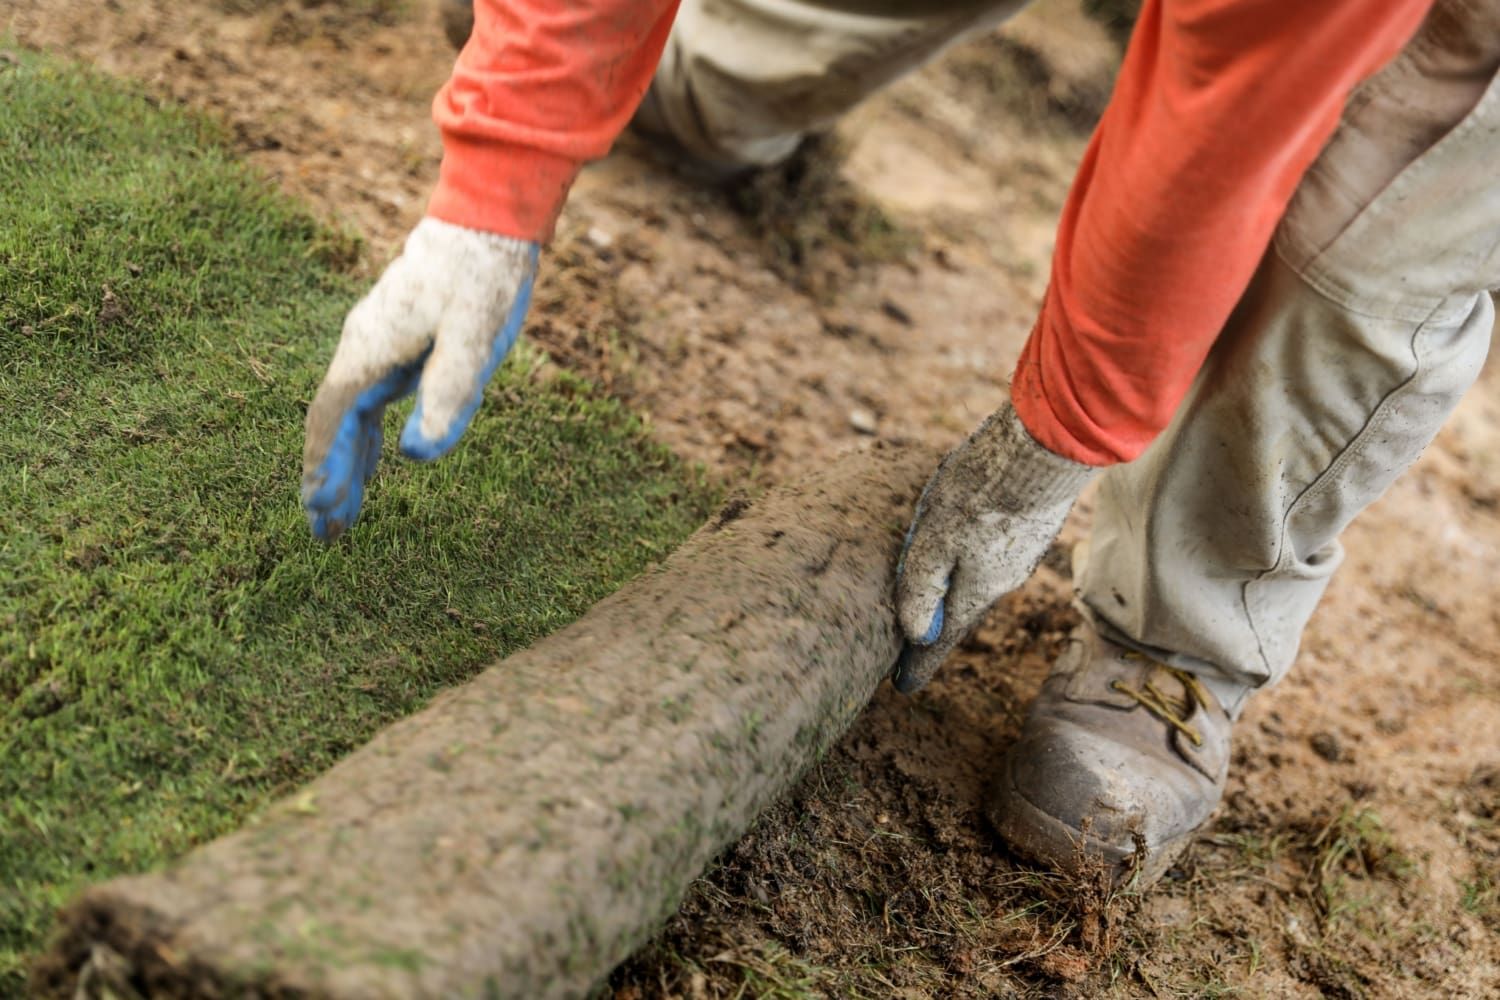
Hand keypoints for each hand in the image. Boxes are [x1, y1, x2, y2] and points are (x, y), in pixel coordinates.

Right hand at [301, 218, 537, 539]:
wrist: (487, 225)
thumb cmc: (482, 280)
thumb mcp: (474, 340)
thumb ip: (448, 395)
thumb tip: (419, 457)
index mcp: (370, 350)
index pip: (334, 420)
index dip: (326, 466)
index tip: (319, 509)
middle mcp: (362, 349)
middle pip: (334, 426)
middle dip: (328, 479)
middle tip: (325, 536)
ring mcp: (376, 347)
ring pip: (350, 417)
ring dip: (345, 465)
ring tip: (341, 518)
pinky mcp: (396, 345)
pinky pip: (370, 403)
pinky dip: (366, 440)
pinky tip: (373, 467)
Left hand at [893, 402, 1093, 691]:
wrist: (1049, 444)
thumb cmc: (984, 488)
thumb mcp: (937, 538)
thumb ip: (923, 586)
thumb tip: (917, 636)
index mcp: (979, 590)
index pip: (943, 640)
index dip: (920, 664)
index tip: (901, 688)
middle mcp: (1005, 579)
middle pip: (963, 612)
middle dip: (938, 628)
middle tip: (912, 646)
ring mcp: (1023, 552)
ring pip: (979, 581)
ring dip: (956, 593)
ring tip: (935, 600)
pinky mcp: (1031, 526)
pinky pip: (993, 556)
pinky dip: (973, 563)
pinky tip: (966, 548)